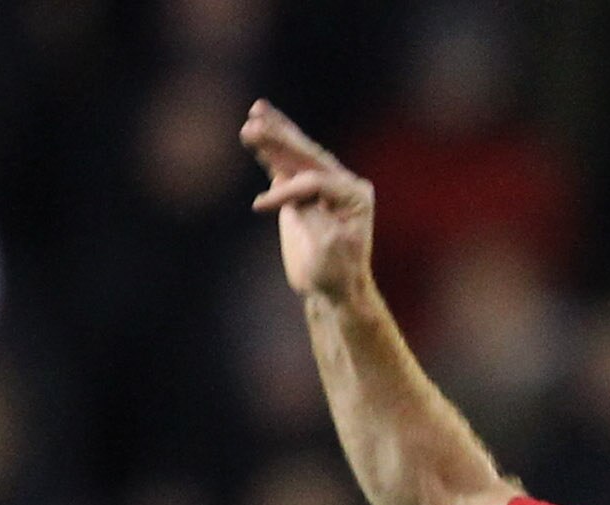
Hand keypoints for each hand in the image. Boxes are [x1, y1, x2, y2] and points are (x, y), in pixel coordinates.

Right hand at [241, 99, 374, 302]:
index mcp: (355, 195)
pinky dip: (270, 148)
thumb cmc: (335, 274)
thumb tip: (298, 200)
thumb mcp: (328, 250)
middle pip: (307, 155)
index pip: (316, 181)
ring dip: (274, 134)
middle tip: (256, 119)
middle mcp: (343, 183)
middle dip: (281, 138)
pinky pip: (285, 164)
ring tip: (256, 110)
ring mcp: (323, 184)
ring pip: (296, 154)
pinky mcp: (303, 190)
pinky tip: (255, 124)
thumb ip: (315, 220)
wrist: (334, 288)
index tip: (261, 206)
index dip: (288, 190)